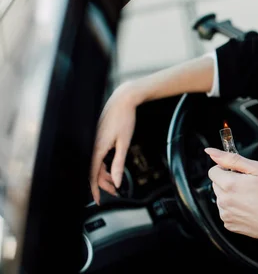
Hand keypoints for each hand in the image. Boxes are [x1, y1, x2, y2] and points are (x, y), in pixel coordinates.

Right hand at [90, 82, 139, 203]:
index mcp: (96, 148)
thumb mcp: (124, 143)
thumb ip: (118, 164)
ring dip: (104, 174)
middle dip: (103, 183)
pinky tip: (111, 169)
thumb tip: (116, 181)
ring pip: (95, 164)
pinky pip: (97, 156)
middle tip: (115, 191)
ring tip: (116, 181)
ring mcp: (93, 141)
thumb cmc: (124, 118)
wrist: (123, 100)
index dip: (94, 189)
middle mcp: (92, 145)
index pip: (91, 175)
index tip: (98, 200)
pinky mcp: (97, 138)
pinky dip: (103, 165)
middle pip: (93, 171)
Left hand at [205, 148, 257, 244]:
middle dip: (228, 181)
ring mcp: (226, 214)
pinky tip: (250, 208)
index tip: (238, 172)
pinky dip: (235, 208)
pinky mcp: (229, 225)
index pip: (213, 171)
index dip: (225, 168)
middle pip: (216, 184)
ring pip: (221, 198)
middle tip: (248, 184)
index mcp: (229, 184)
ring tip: (251, 197)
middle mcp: (224, 201)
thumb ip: (232, 159)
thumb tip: (211, 152)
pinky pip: (227, 211)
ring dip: (231, 195)